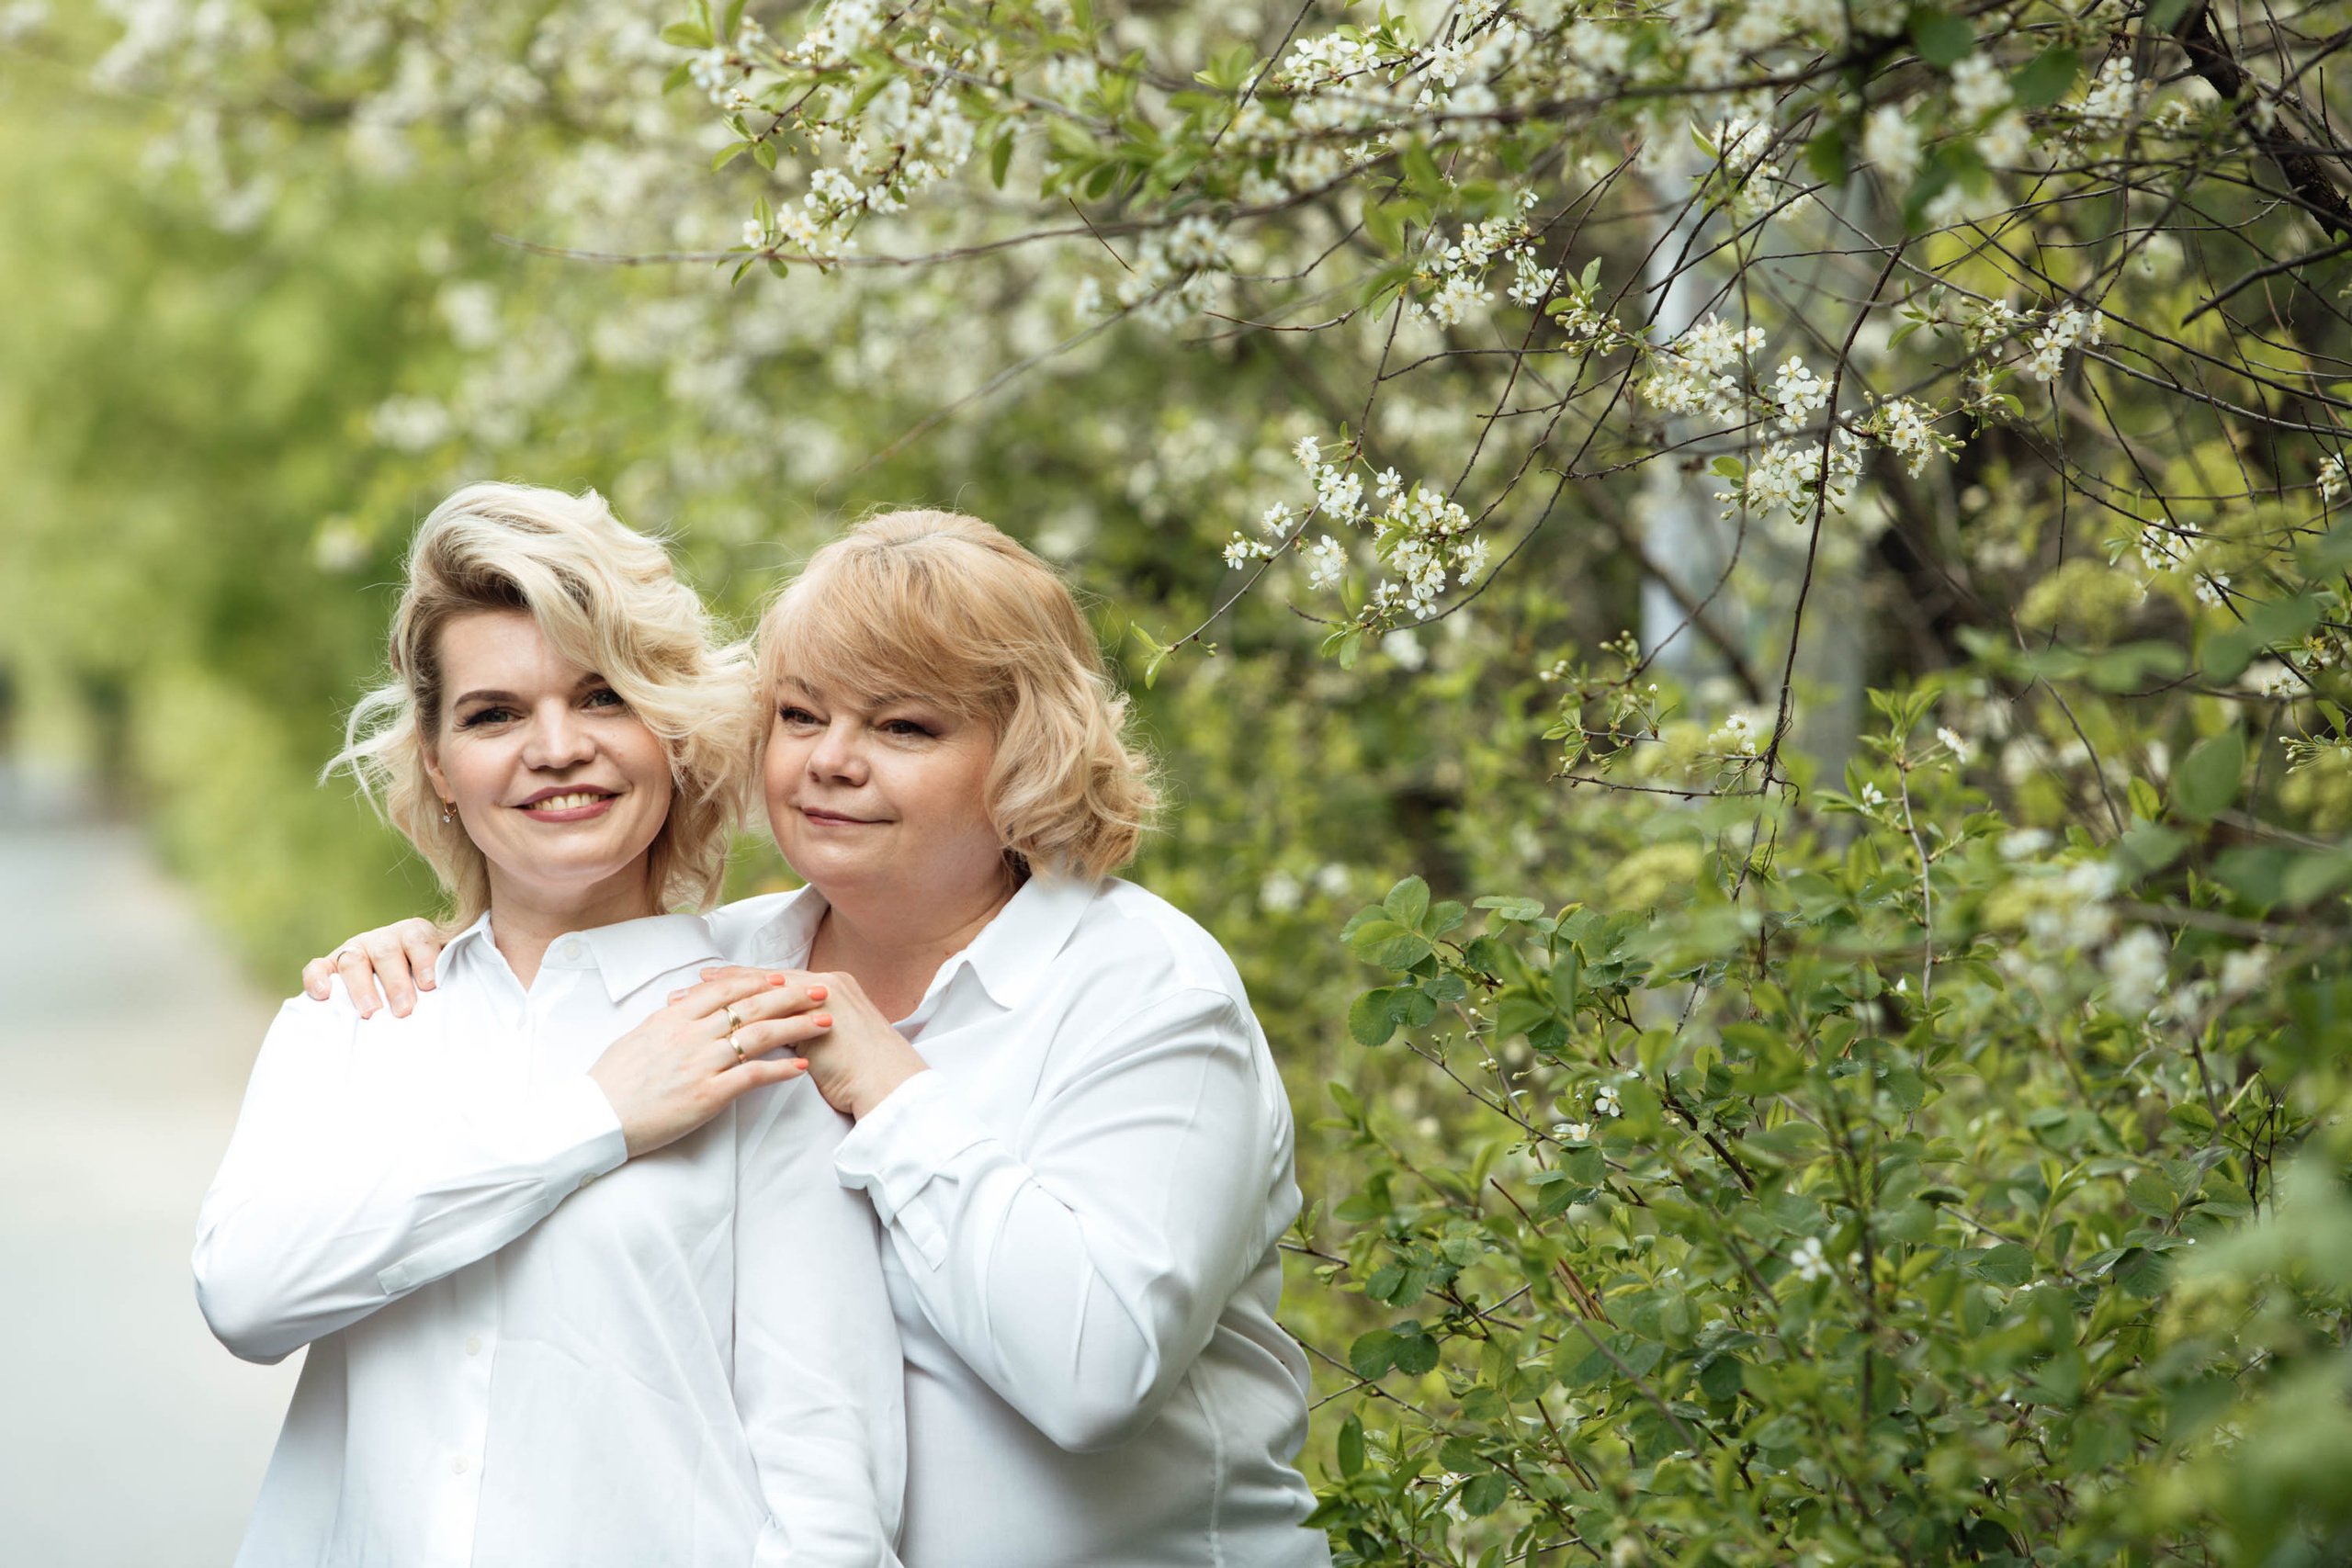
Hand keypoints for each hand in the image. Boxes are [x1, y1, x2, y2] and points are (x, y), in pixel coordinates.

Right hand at [302, 918, 445, 1018]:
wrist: (397, 982)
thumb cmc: (425, 983)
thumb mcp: (443, 973)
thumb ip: (452, 974)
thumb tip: (471, 991)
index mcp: (414, 934)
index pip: (420, 939)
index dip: (425, 960)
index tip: (431, 985)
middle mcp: (383, 939)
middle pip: (386, 952)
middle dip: (396, 982)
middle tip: (404, 1010)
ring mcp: (355, 949)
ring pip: (353, 960)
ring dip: (362, 987)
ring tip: (371, 1012)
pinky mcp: (329, 964)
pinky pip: (318, 966)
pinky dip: (317, 978)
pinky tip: (323, 994)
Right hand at [592, 971, 833, 1157]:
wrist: (593, 1120)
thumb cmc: (611, 1082)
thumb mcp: (637, 1038)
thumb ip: (667, 1020)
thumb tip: (683, 1005)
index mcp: (672, 1017)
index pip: (724, 989)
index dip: (759, 981)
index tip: (785, 977)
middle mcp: (689, 1034)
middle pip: (751, 1006)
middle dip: (791, 996)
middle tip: (821, 990)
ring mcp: (699, 1064)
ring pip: (759, 1036)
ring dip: (798, 1026)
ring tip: (825, 1023)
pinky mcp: (706, 1096)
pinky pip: (752, 1076)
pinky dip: (782, 1069)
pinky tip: (803, 1066)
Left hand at [699, 966, 926, 1120]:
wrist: (895, 1087)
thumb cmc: (866, 1074)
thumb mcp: (835, 1043)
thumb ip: (809, 1029)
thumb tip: (780, 1033)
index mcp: (833, 985)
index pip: (775, 980)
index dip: (739, 981)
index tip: (705, 983)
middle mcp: (829, 984)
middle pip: (764, 980)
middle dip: (722, 984)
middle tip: (685, 988)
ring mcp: (828, 998)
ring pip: (763, 992)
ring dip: (723, 998)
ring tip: (687, 1003)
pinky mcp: (824, 1018)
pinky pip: (771, 1014)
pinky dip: (738, 1018)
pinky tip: (712, 1025)